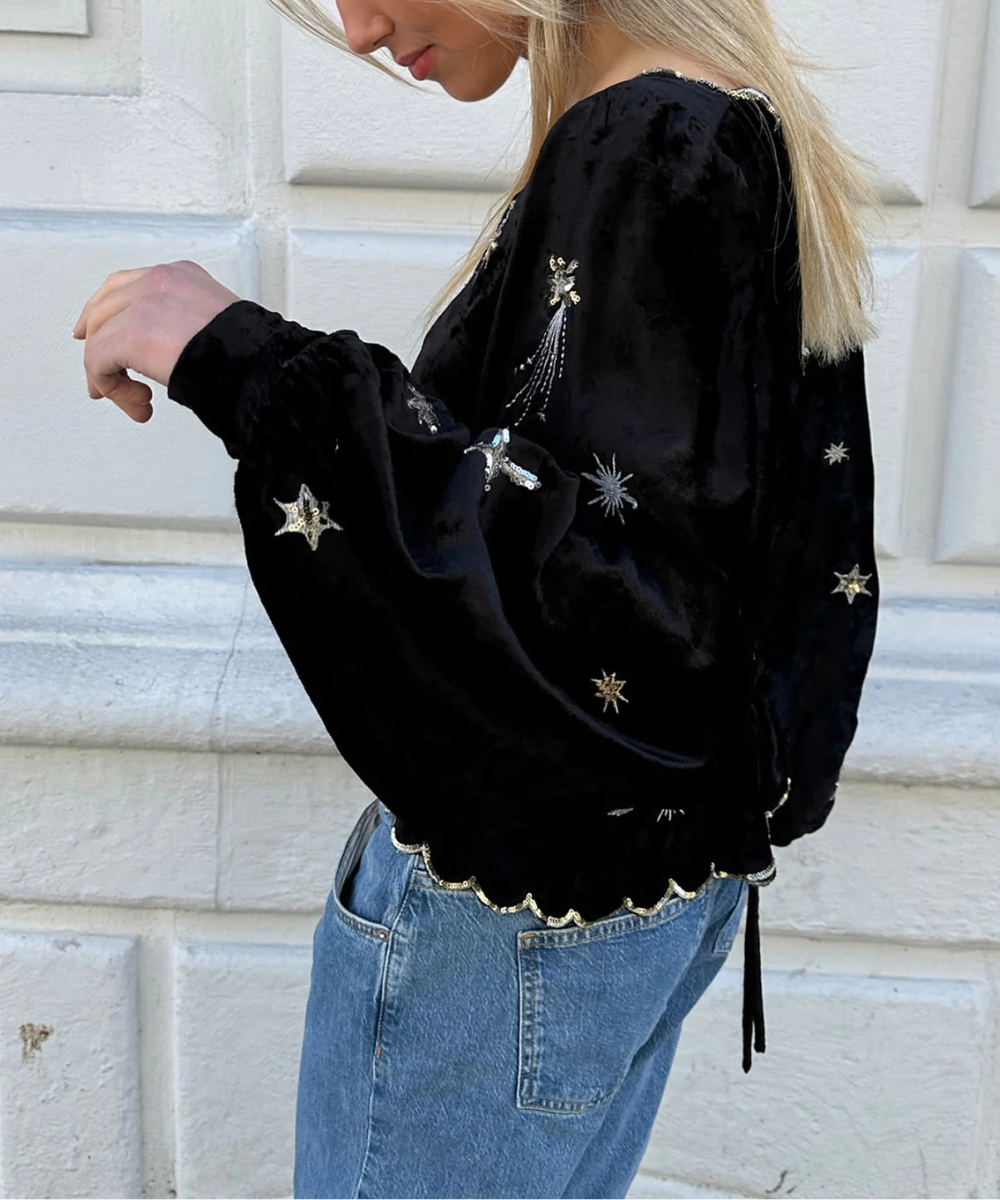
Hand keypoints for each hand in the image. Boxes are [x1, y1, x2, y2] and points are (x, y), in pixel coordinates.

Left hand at [72, 260, 240, 422]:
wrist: (260, 365)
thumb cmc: (250, 357)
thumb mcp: (214, 327)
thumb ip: (183, 326)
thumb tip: (164, 352)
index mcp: (180, 276)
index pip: (126, 286)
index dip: (104, 314)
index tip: (95, 337)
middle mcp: (158, 281)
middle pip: (103, 308)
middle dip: (96, 345)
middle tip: (101, 379)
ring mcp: (142, 304)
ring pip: (98, 338)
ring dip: (110, 377)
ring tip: (139, 402)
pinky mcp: (131, 334)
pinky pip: (98, 362)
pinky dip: (113, 389)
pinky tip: (141, 404)